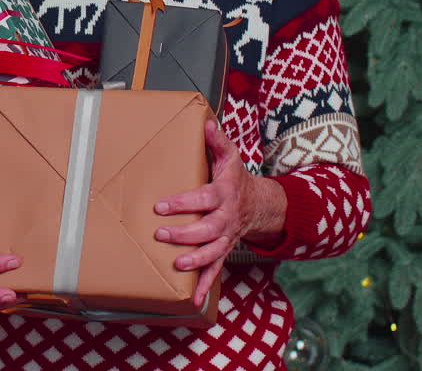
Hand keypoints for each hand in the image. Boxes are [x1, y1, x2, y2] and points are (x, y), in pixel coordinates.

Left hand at [152, 118, 284, 301]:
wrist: (262, 205)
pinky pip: (216, 270)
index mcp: (224, 194)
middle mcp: (226, 219)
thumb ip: (217, 140)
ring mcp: (227, 238)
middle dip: (185, 234)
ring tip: (177, 264)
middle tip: (161, 234)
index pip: (203, 199)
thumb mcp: (230, 156)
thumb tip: (204, 122)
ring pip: (213, 252)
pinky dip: (205, 285)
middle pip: (207, 229)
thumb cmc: (237, 179)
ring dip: (196, 260)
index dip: (183, 203)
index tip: (160, 206)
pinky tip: (192, 299)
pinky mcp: (224, 251)